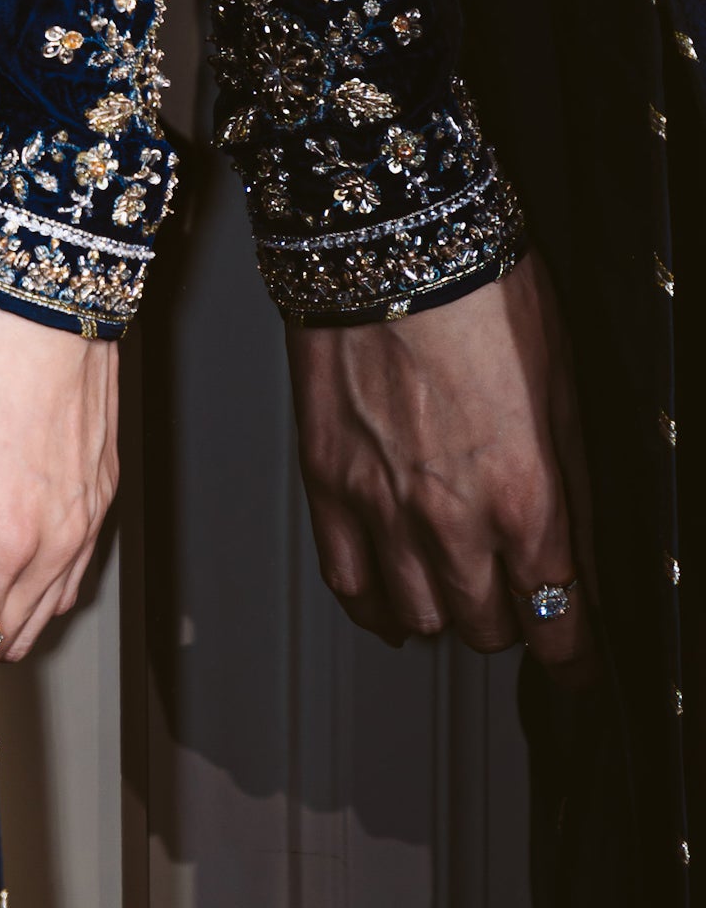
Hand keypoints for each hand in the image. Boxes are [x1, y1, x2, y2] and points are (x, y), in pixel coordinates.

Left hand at [0, 301, 119, 660]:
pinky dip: (53, 588)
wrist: (52, 306)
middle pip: (19, 624)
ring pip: (55, 602)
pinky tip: (31, 586)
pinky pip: (80, 566)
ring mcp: (87, 515)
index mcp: (7, 530)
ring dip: (21, 622)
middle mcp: (56, 535)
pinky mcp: (103, 490)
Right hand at [288, 248, 593, 666]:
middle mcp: (450, 519)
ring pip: (421, 620)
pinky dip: (376, 606)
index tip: (580, 664)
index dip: (577, 658)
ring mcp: (380, 507)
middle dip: (513, 622)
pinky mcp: (327, 485)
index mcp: (525, 498)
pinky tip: (393, 599)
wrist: (390, 243)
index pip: (559, 625)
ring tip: (456, 584)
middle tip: (518, 596)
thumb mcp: (564, 398)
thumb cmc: (482, 298)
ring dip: (446, 611)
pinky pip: (349, 585)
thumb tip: (580, 564)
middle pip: (488, 629)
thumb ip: (573, 498)